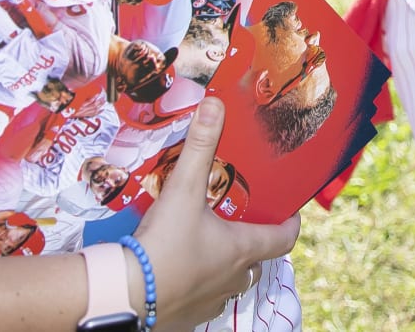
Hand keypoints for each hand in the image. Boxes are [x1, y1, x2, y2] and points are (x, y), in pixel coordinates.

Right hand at [131, 98, 300, 330]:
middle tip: (239, 224)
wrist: (124, 296)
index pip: (283, 239)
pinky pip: (202, 302)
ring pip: (229, 284)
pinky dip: (197, 288)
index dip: (290, 225)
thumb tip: (215, 104)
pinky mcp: (186, 319)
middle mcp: (233, 279)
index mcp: (241, 249)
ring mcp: (211, 303)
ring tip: (205, 247)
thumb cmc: (162, 245)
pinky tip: (178, 273)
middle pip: (256, 262)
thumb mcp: (182, 190)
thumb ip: (200, 147)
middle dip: (252, 244)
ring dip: (224, 268)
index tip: (291, 214)